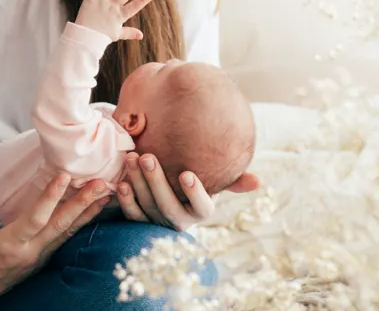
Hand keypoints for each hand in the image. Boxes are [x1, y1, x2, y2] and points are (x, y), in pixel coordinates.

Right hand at [0, 174, 110, 304]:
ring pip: (67, 233)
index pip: (35, 219)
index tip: (64, 177)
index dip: (50, 198)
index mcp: (7, 246)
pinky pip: (65, 238)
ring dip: (87, 213)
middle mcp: (28, 253)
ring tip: (106, 193)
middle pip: (60, 226)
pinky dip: (80, 223)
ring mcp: (38, 257)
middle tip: (100, 185)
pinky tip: (93, 210)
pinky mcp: (43, 258)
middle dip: (82, 204)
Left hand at [75, 0, 152, 41]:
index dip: (142, 1)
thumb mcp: (117, 35)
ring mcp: (100, 2)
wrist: (85, 38)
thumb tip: (141, 35)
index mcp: (119, 16)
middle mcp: (111, 7)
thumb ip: (129, 32)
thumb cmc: (101, 37)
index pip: (133, 7)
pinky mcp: (89, 0)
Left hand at [114, 152, 259, 230]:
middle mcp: (181, 221)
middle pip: (169, 206)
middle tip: (147, 157)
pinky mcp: (140, 221)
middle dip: (156, 182)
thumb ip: (232, 179)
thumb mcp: (215, 179)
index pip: (203, 208)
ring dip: (138, 184)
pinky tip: (120, 182)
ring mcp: (158, 222)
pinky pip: (132, 214)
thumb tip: (258, 181)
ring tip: (132, 159)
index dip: (195, 193)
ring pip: (147, 207)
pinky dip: (125, 200)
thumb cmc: (195, 177)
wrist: (170, 187)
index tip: (187, 174)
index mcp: (202, 211)